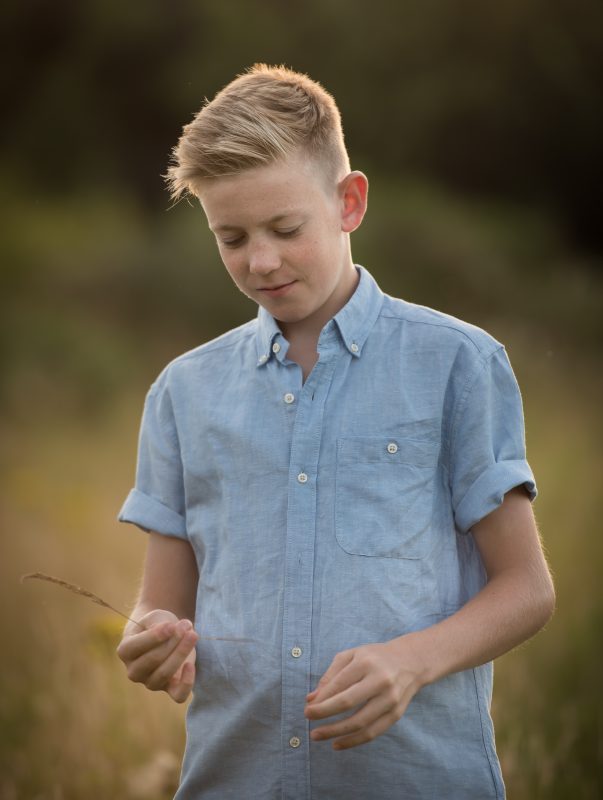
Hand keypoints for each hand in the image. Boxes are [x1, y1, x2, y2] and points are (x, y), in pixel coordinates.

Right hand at [116, 609, 198, 703]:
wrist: (166, 635)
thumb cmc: (157, 624)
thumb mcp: (154, 617)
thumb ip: (159, 623)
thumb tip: (172, 632)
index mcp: (125, 651)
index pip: (135, 647)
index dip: (154, 636)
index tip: (171, 625)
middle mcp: (134, 671)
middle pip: (153, 660)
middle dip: (172, 641)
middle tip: (185, 626)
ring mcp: (151, 682)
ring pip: (164, 674)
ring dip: (181, 653)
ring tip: (192, 635)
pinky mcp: (169, 689)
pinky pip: (178, 695)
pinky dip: (186, 683)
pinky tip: (191, 665)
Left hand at [304, 636, 426, 749]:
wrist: (411, 661)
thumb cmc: (375, 657)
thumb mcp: (352, 655)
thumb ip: (331, 675)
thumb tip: (312, 698)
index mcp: (366, 662)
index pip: (338, 684)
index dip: (321, 699)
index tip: (307, 708)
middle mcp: (380, 680)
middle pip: (348, 702)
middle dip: (324, 713)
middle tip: (307, 719)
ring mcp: (390, 699)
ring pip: (360, 722)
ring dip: (336, 732)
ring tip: (317, 735)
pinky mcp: (396, 714)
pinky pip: (373, 733)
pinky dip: (353, 741)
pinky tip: (337, 743)